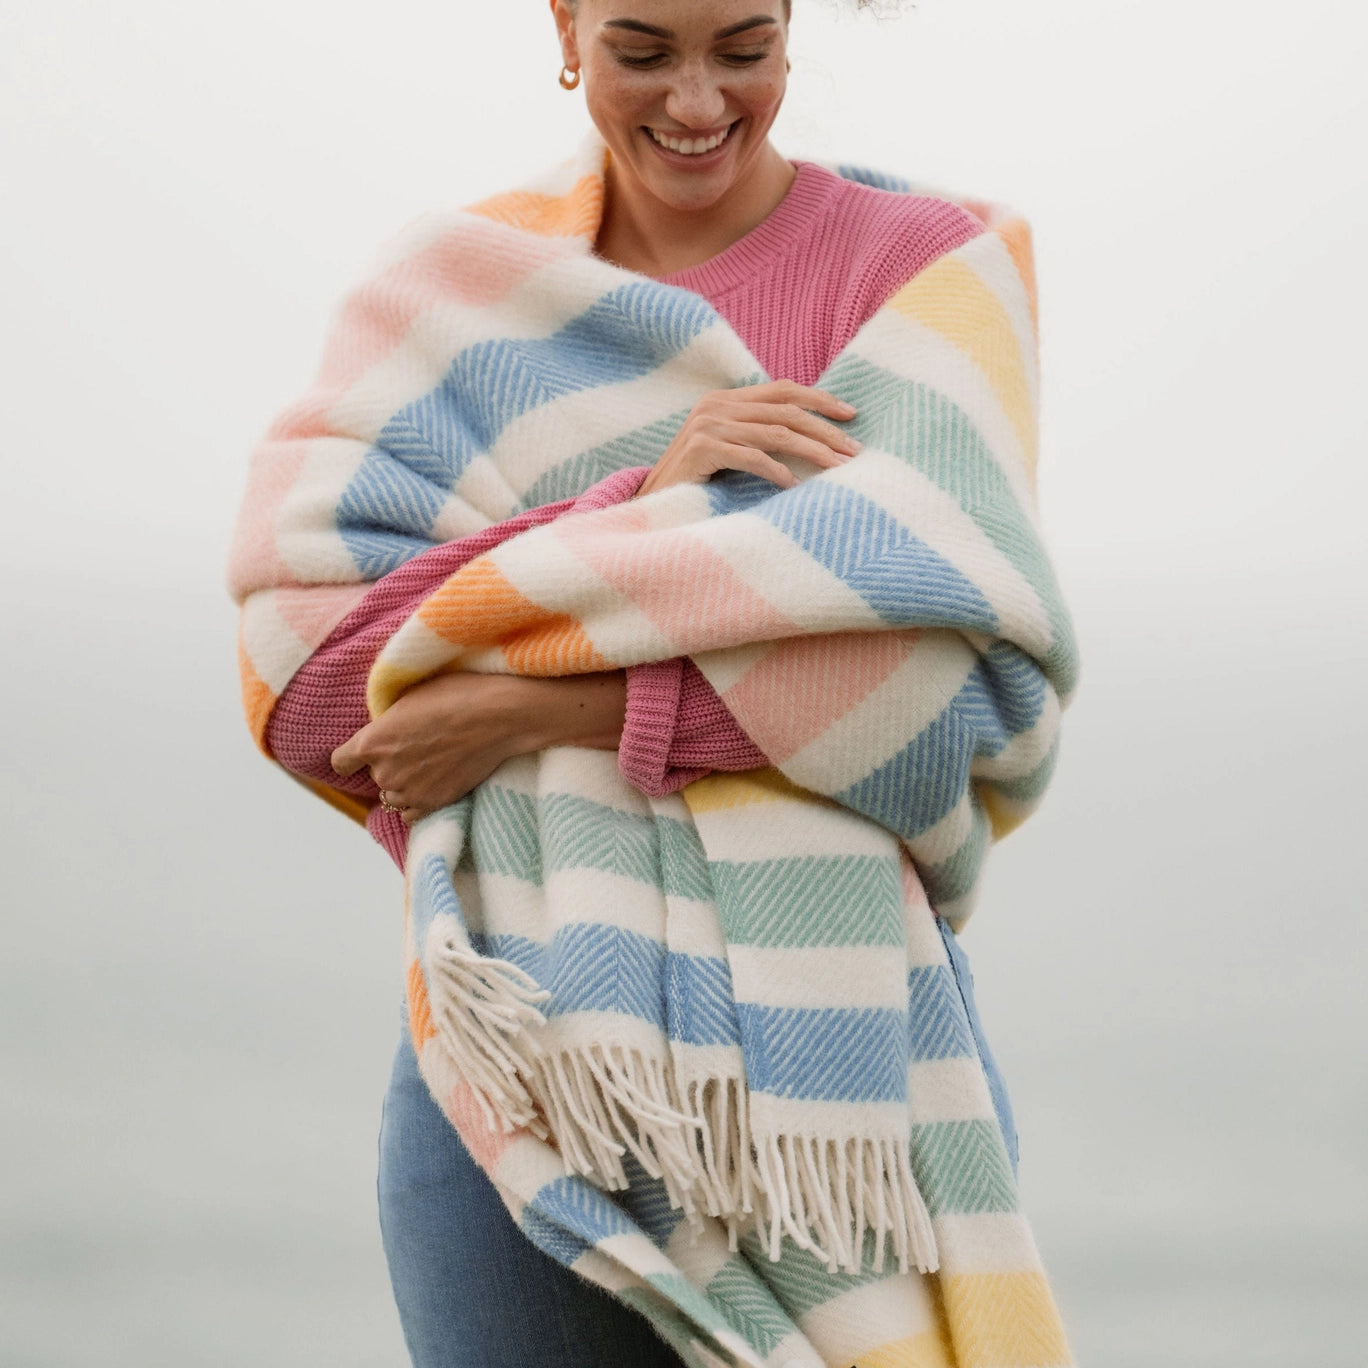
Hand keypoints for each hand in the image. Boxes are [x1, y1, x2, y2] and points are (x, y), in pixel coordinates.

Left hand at [330, 673, 530, 823]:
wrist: (498, 717)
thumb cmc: (456, 696)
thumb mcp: (410, 696)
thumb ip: (389, 721)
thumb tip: (385, 728)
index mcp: (372, 741)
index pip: (340, 762)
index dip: (351, 757)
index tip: (361, 754)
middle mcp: (384, 772)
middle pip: (372, 776)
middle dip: (389, 764)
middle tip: (415, 747)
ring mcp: (409, 792)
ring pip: (391, 797)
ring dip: (403, 785)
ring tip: (427, 767)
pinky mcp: (434, 804)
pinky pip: (410, 814)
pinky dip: (417, 803)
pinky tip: (432, 784)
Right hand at [634, 380, 859, 497]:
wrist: (652, 504)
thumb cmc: (697, 482)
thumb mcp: (728, 448)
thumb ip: (756, 433)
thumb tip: (809, 435)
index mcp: (725, 399)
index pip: (782, 390)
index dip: (820, 398)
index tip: (851, 415)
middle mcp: (716, 405)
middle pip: (785, 410)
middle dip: (825, 430)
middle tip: (854, 450)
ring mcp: (707, 425)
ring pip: (775, 433)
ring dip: (813, 451)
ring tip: (838, 468)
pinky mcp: (701, 449)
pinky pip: (751, 457)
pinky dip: (777, 471)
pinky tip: (795, 486)